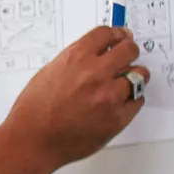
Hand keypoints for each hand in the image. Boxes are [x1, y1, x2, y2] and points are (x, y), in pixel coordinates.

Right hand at [1, 25, 144, 165]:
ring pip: (140, 75)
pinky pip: (137, 100)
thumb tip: (96, 55)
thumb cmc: (34, 111)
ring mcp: (109, 96)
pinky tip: (120, 101)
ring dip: (134, 77)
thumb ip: (76, 61)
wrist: (33, 140)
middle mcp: (96, 73)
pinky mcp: (118, 117)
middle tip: (128, 56)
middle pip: (129, 49)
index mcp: (76, 58)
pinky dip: (132, 99)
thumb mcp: (49, 72)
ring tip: (124, 83)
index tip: (120, 37)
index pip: (107, 34)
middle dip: (129, 50)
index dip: (116, 34)